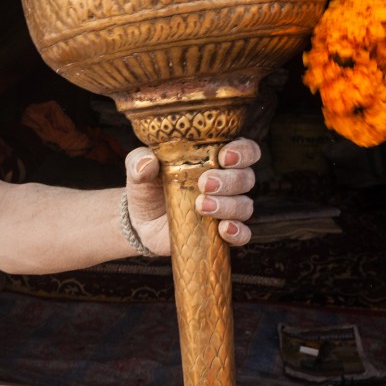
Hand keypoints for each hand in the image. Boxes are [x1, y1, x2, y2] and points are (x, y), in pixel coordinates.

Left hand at [123, 138, 260, 251]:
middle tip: (204, 184)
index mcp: (215, 158)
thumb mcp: (138, 170)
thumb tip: (147, 162)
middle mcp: (228, 181)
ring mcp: (227, 208)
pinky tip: (224, 229)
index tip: (224, 157)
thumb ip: (139, 161)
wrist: (141, 221)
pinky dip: (238, 232)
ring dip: (228, 205)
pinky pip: (243, 234)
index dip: (242, 152)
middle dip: (229, 181)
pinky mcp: (222, 233)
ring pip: (245, 205)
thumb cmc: (147, 186)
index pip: (244, 150)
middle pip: (246, 178)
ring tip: (202, 206)